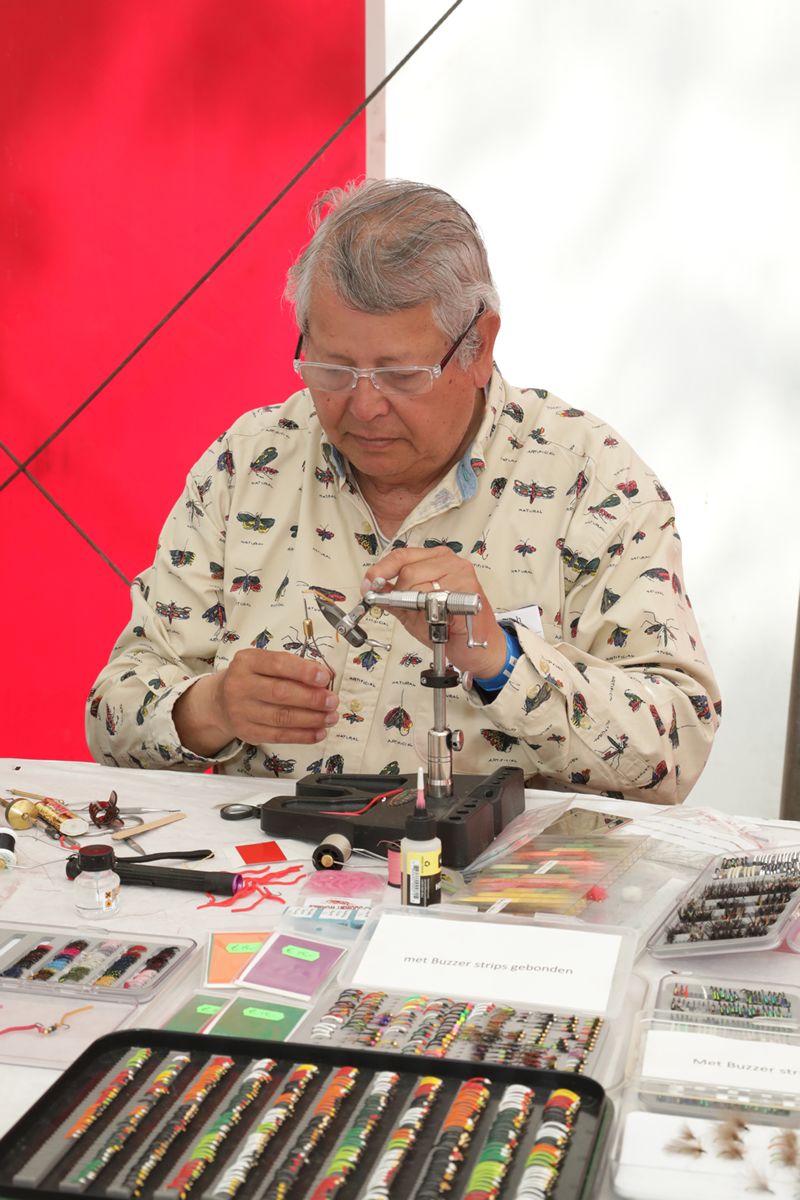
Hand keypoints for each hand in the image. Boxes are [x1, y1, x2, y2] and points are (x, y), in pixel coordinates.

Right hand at [174, 649, 338, 754]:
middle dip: (312, 698)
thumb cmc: (252, 678)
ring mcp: (241, 711)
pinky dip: (303, 735)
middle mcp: (240, 685)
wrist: (221, 702)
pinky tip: (319, 732)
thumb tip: (325, 678)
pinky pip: (279, 736)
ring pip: (282, 717)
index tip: (325, 677)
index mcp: (247, 661)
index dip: (304, 672)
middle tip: (332, 701)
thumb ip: (292, 667)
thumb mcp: (265, 663)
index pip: (278, 664)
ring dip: (312, 719)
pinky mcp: (247, 732)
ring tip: (331, 717)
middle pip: (281, 693)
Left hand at [361, 547, 506, 677]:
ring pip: (418, 584)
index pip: (402, 555)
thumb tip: (372, 588)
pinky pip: (434, 599)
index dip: (381, 570)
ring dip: (417, 606)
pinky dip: (430, 613)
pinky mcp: (468, 588)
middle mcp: (449, 561)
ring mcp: (461, 572)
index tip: (368, 584)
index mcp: (435, 559)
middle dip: (401, 595)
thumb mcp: (413, 611)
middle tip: (412, 612)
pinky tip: (440, 619)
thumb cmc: (449, 627)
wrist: (477, 647)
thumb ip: (393, 597)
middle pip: (407, 570)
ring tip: (430, 616)